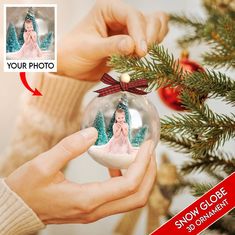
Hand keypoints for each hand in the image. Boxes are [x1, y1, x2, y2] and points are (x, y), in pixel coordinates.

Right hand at [5, 127, 155, 223]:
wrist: (18, 209)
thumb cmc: (27, 190)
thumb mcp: (43, 165)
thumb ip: (69, 147)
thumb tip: (93, 132)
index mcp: (87, 199)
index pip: (129, 185)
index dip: (143, 164)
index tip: (147, 145)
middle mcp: (95, 210)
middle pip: (138, 197)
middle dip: (149, 172)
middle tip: (149, 151)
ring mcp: (95, 212)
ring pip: (131, 199)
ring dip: (141, 177)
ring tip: (138, 156)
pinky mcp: (92, 208)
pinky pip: (119, 198)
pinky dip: (127, 182)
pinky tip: (116, 166)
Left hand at [57, 0, 168, 80]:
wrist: (72, 66)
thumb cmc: (74, 53)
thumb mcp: (89, 49)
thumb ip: (111, 46)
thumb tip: (132, 46)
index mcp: (108, 9)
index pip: (132, 15)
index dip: (140, 33)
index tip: (140, 52)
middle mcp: (121, 16)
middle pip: (149, 19)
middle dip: (149, 37)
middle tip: (140, 55)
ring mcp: (128, 29)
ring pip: (155, 26)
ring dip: (154, 41)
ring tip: (139, 56)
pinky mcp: (132, 41)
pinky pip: (152, 39)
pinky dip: (153, 46)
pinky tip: (140, 56)